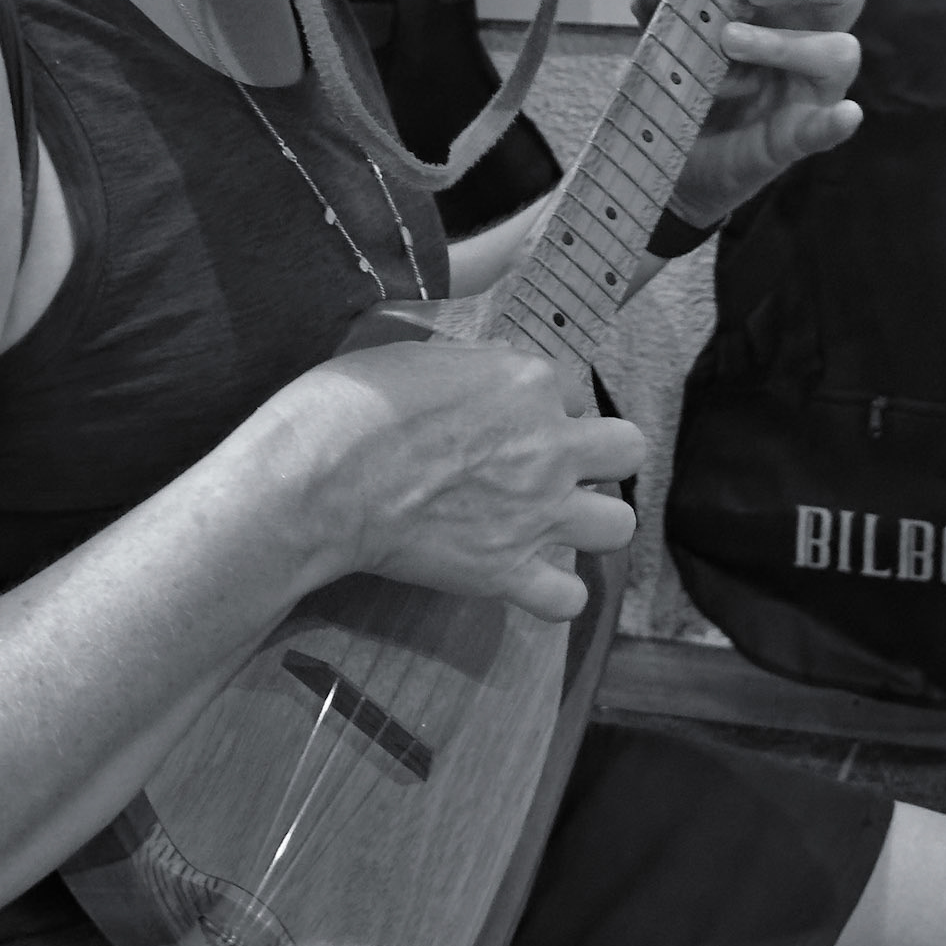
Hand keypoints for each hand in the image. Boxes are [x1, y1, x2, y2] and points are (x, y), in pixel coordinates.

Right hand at [278, 342, 644, 621]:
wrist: (318, 480)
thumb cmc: (351, 404)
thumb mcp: (415, 347)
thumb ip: (471, 361)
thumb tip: (488, 369)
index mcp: (526, 380)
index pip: (566, 387)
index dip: (538, 405)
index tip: (500, 420)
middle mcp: (548, 445)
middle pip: (626, 448)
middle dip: (597, 456)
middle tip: (551, 467)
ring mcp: (535, 512)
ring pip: (619, 524)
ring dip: (591, 523)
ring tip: (552, 523)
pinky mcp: (506, 571)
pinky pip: (568, 599)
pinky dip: (553, 595)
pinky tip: (528, 579)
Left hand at [636, 0, 867, 230]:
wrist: (672, 157)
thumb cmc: (687, 83)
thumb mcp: (667, 36)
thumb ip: (661, 4)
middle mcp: (811, 33)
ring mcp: (811, 86)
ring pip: (840, 49)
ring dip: (785, 42)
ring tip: (729, 45)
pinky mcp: (799, 135)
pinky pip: (829, 126)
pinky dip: (836, 120)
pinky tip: (842, 114)